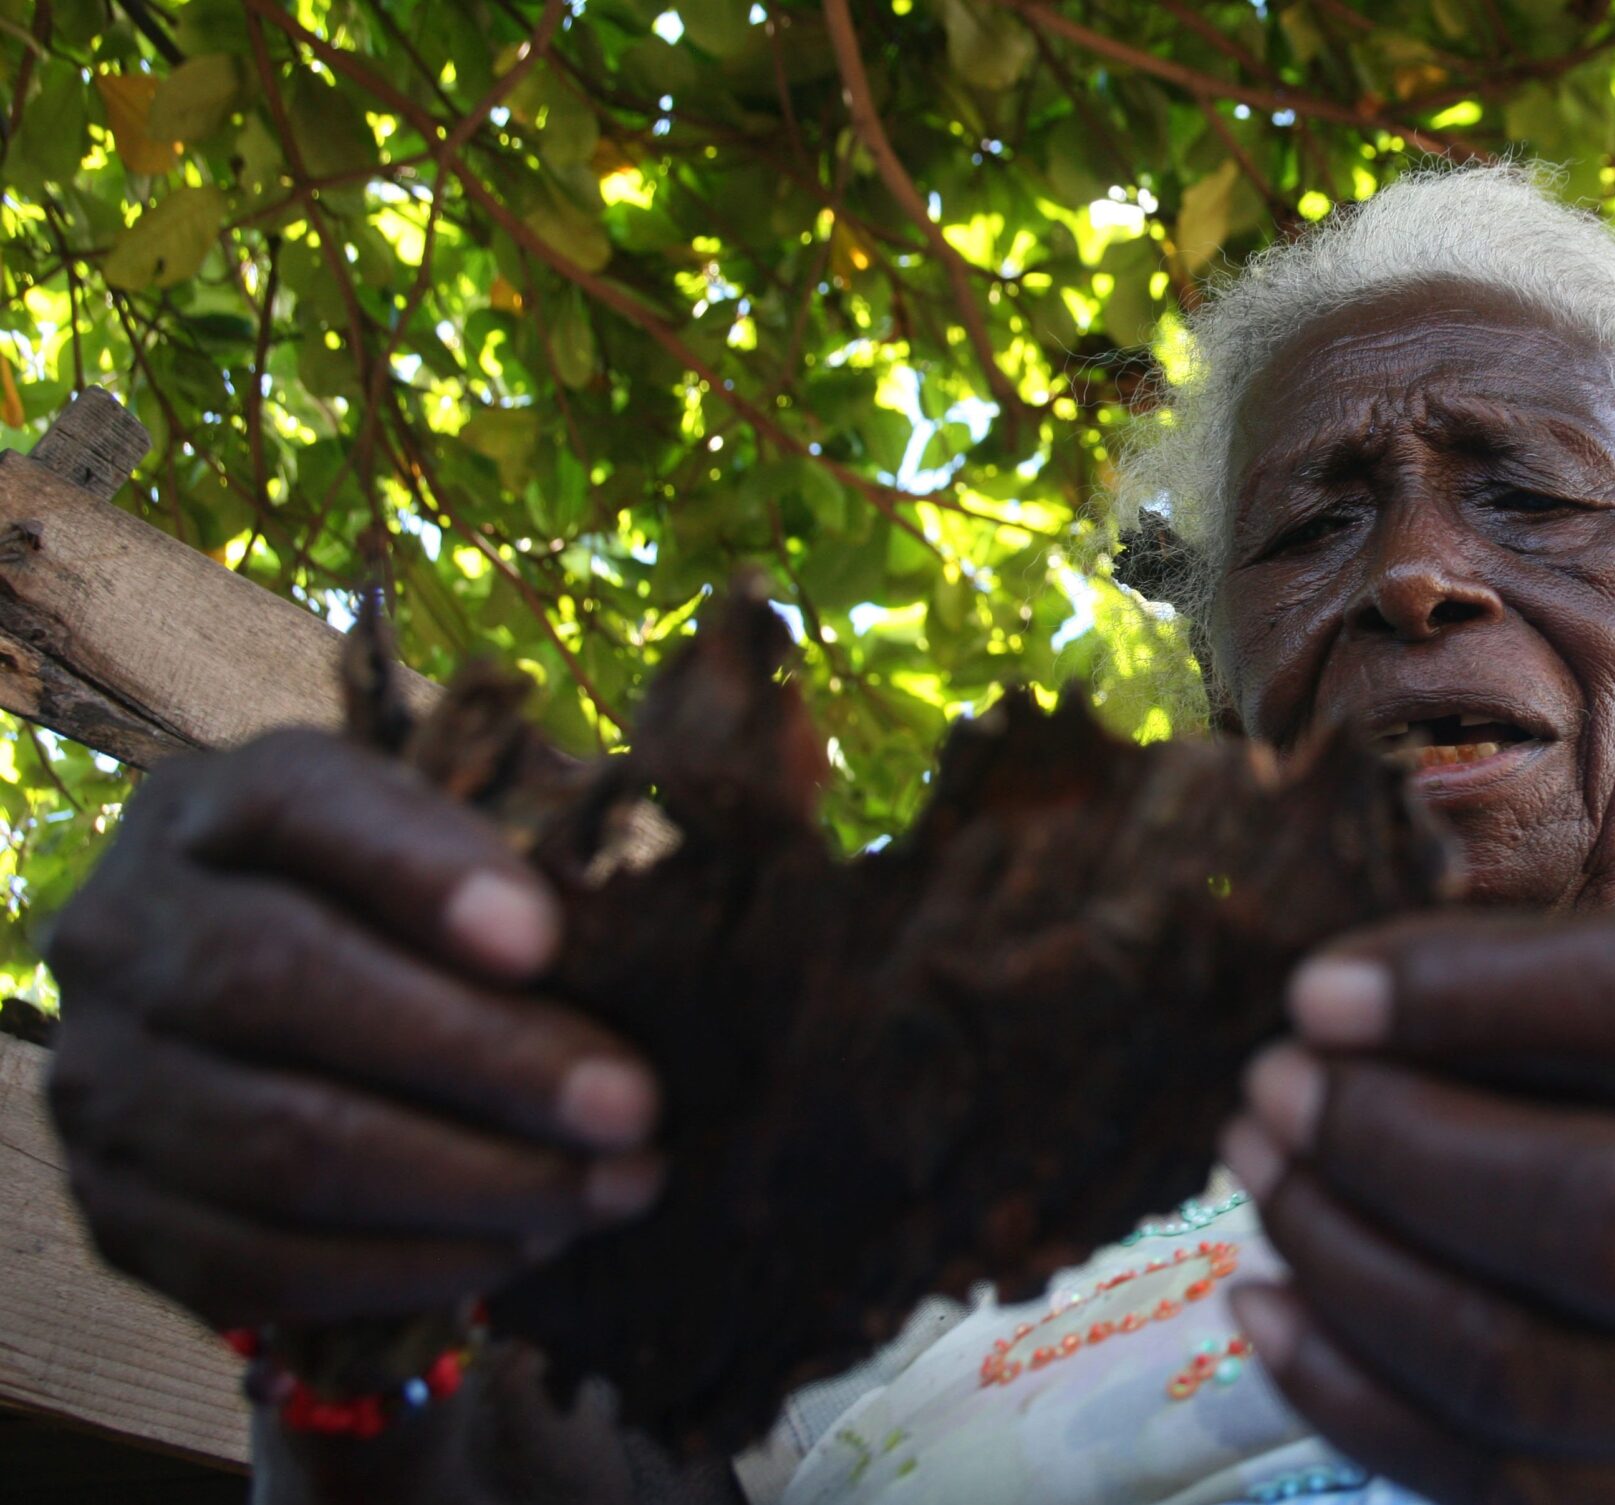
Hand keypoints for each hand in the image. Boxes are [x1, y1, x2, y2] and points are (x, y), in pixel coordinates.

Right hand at [45, 730, 662, 1328]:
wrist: (277, 1051)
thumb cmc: (421, 929)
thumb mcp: (468, 846)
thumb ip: (593, 812)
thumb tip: (786, 750)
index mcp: (224, 804)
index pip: (306, 807)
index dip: (422, 871)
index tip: (546, 940)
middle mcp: (130, 925)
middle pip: (282, 983)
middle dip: (479, 1056)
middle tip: (634, 1108)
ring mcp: (104, 1075)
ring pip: (275, 1143)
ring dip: (466, 1182)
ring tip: (611, 1190)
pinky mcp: (119, 1209)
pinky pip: (257, 1260)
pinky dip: (406, 1266)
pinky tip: (522, 1250)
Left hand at [1220, 909, 1614, 1502]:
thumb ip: (1570, 983)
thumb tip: (1339, 1004)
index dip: (1471, 993)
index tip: (1317, 990)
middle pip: (1604, 1215)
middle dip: (1395, 1147)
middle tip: (1274, 1088)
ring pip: (1527, 1369)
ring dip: (1350, 1264)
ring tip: (1262, 1174)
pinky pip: (1496, 1483)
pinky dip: (1352, 1394)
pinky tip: (1270, 1306)